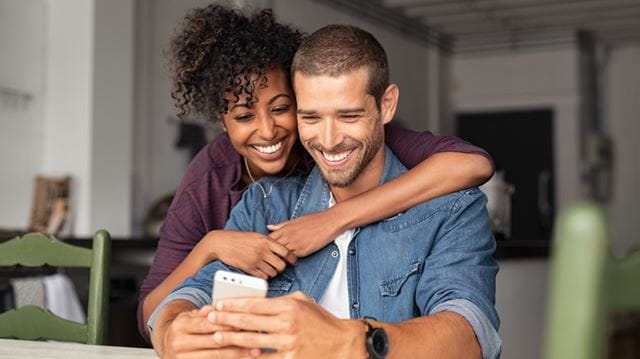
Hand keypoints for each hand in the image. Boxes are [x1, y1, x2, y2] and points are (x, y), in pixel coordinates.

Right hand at [161, 304, 258, 358]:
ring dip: (236, 353)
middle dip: (235, 338)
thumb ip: (204, 311)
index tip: (243, 323)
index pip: (206, 324)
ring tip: (253, 350)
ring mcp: (182, 358)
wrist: (166, 346)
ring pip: (214, 356)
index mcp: (180, 325)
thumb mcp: (190, 316)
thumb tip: (218, 306)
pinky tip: (241, 358)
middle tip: (254, 336)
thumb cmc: (184, 328)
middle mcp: (179, 343)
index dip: (225, 324)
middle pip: (212, 341)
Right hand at [201, 230, 297, 278]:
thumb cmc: (239, 238)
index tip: (293, 261)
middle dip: (282, 268)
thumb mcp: (256, 236)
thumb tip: (281, 249)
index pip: (286, 251)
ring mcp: (256, 260)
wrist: (221, 243)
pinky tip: (261, 272)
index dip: (292, 258)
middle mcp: (263, 250)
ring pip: (273, 272)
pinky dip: (264, 276)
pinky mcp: (249, 269)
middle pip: (282, 265)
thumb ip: (268, 242)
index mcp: (266, 240)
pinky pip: (263, 277)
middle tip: (279, 266)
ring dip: (273, 273)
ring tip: (269, 269)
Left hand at [207, 292, 366, 358]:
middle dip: (226, 319)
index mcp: (289, 306)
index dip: (234, 304)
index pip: (255, 304)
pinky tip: (238, 355)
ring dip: (232, 339)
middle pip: (249, 322)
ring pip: (252, 341)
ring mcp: (288, 344)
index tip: (219, 304)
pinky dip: (250, 357)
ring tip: (217, 336)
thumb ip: (280, 300)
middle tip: (210, 318)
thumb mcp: (302, 301)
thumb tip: (257, 301)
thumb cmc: (322, 321)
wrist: (342, 343)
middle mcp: (287, 324)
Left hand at [267, 210, 343, 256]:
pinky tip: (289, 261)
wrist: (329, 222)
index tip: (266, 248)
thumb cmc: (314, 219)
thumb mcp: (295, 220)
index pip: (269, 239)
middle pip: (273, 248)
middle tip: (269, 258)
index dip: (266, 245)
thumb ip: (281, 225)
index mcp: (285, 228)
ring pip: (281, 255)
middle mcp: (288, 236)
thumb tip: (269, 227)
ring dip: (279, 258)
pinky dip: (289, 260)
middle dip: (270, 253)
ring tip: (278, 262)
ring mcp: (295, 244)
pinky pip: (292, 258)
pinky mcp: (303, 251)